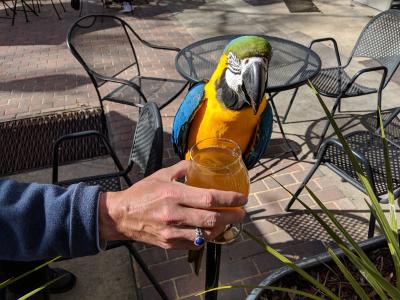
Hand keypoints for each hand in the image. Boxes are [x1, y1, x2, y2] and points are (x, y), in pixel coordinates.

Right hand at [98, 160, 246, 249]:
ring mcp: (172, 232)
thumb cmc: (142, 193)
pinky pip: (195, 243)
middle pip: (212, 219)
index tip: (242, 199)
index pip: (209, 198)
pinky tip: (211, 230)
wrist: (121, 216)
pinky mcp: (169, 243)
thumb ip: (182, 168)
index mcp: (173, 194)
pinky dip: (207, 237)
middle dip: (232, 216)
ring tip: (228, 220)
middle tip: (241, 212)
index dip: (229, 199)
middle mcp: (174, 214)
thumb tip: (198, 163)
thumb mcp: (161, 174)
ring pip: (206, 234)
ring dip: (221, 228)